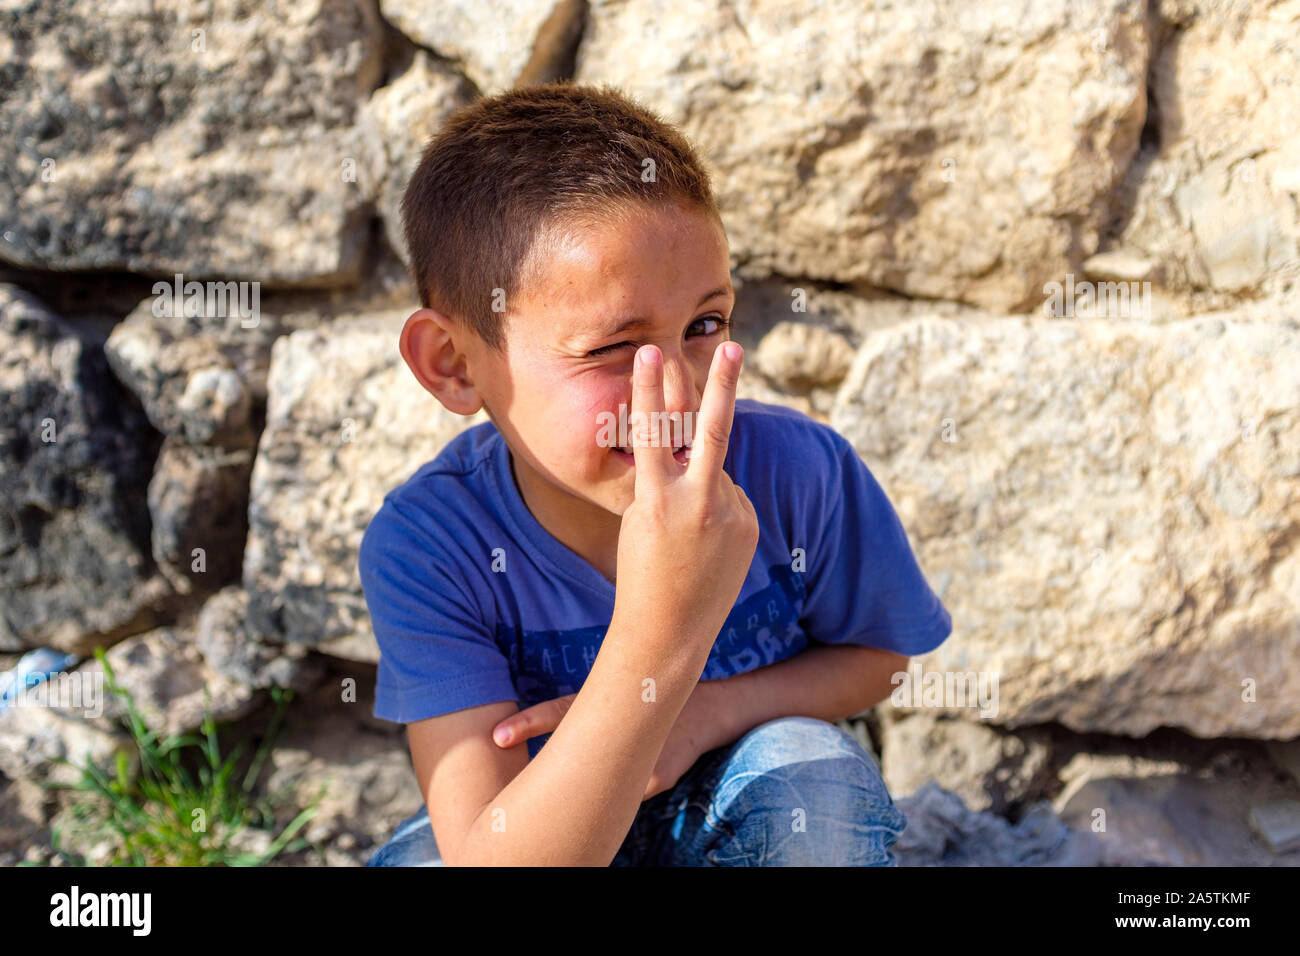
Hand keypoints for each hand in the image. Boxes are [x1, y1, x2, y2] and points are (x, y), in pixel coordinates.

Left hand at [491, 679, 729, 799]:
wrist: (713, 709)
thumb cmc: (656, 696)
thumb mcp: (624, 690)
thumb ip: (586, 712)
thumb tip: (549, 742)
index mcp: (607, 705)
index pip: (560, 712)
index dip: (528, 724)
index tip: (497, 736)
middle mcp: (621, 729)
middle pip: (571, 751)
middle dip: (537, 764)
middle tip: (502, 760)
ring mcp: (639, 759)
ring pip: (597, 781)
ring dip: (576, 791)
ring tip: (535, 808)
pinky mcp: (656, 780)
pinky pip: (621, 796)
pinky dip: (608, 801)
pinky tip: (603, 808)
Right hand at [612, 341, 759, 649]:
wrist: (669, 630)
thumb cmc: (640, 571)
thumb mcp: (640, 519)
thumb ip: (670, 479)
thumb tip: (701, 450)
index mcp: (656, 500)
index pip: (653, 432)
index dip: (651, 389)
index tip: (650, 352)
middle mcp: (697, 504)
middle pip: (712, 432)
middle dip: (722, 386)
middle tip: (733, 347)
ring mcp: (729, 515)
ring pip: (716, 474)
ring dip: (700, 488)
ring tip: (685, 535)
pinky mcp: (749, 524)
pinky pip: (731, 497)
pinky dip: (717, 508)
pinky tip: (705, 544)